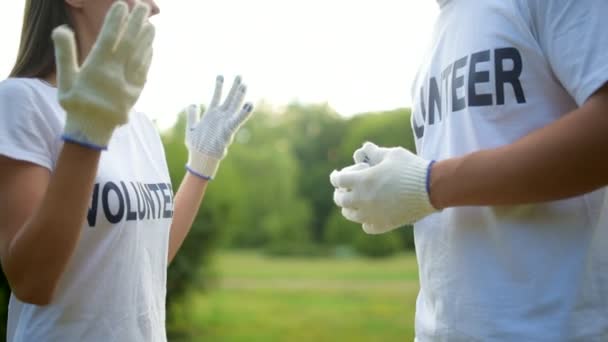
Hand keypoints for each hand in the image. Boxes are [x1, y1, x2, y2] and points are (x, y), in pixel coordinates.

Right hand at [52, 1, 154, 148]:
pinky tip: (150, 45)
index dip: (116, 20)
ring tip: (150, 22)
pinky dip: (148, 56)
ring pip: (140, 56)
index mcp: (96, 69)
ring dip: (146, 38)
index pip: (109, 39)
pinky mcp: (137, 93)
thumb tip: (62, 29)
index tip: (121, 5)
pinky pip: (145, 70)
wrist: (92, 131)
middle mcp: (115, 74)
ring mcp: (128, 83)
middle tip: (142, 6)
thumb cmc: (76, 103)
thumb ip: (65, 53)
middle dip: (136, 23)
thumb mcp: (65, 79)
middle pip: (129, 43)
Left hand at [185, 76, 253, 179]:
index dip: (218, 86)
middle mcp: (220, 116)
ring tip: (244, 85)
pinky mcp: (229, 130)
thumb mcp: (191, 127)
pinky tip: (250, 104)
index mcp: (211, 114)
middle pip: (228, 99)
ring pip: (234, 106)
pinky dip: (244, 112)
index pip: (216, 96)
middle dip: (233, 87)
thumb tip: (193, 104)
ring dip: (239, 96)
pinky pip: (237, 119)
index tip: (220, 76)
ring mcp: (225, 122)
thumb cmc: (197, 145)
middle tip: (239, 76)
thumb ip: (193, 115)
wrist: (201, 158)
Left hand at [330, 142, 437, 233]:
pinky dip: (365, 221)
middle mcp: (363, 199)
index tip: (337, 175)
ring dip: (349, 208)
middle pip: (341, 200)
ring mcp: (372, 214)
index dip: (336, 176)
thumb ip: (375, 152)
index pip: (339, 180)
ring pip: (351, 215)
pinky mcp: (384, 224)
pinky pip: (367, 227)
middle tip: (342, 190)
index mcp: (362, 180)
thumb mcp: (392, 154)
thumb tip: (366, 148)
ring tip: (352, 204)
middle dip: (339, 193)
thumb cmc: (411, 168)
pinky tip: (368, 216)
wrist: (432, 188)